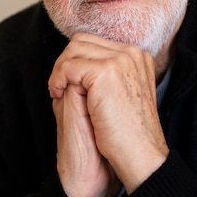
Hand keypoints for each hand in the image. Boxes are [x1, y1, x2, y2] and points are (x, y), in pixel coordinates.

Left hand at [49, 32, 168, 194]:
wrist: (139, 155)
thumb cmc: (128, 132)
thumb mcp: (120, 94)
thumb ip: (105, 74)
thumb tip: (76, 62)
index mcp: (137, 56)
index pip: (94, 42)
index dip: (75, 60)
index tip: (67, 82)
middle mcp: (131, 52)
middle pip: (81, 41)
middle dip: (64, 62)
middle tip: (58, 86)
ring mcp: (120, 60)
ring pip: (73, 50)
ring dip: (59, 70)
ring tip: (57, 91)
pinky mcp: (106, 72)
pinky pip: (68, 66)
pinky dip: (57, 79)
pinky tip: (58, 95)